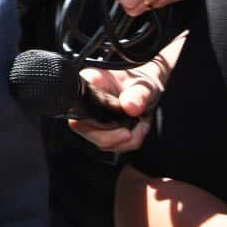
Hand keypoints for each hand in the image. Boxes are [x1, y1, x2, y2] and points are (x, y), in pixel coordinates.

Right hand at [68, 33, 183, 153]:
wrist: (149, 88)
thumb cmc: (143, 81)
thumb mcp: (145, 85)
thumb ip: (139, 94)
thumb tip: (130, 107)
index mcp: (90, 83)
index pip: (77, 106)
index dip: (92, 121)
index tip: (116, 123)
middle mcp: (87, 101)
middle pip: (84, 129)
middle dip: (111, 138)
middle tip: (130, 133)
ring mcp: (94, 117)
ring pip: (99, 141)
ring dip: (124, 142)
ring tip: (140, 126)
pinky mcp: (103, 129)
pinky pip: (111, 145)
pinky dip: (127, 143)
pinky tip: (138, 129)